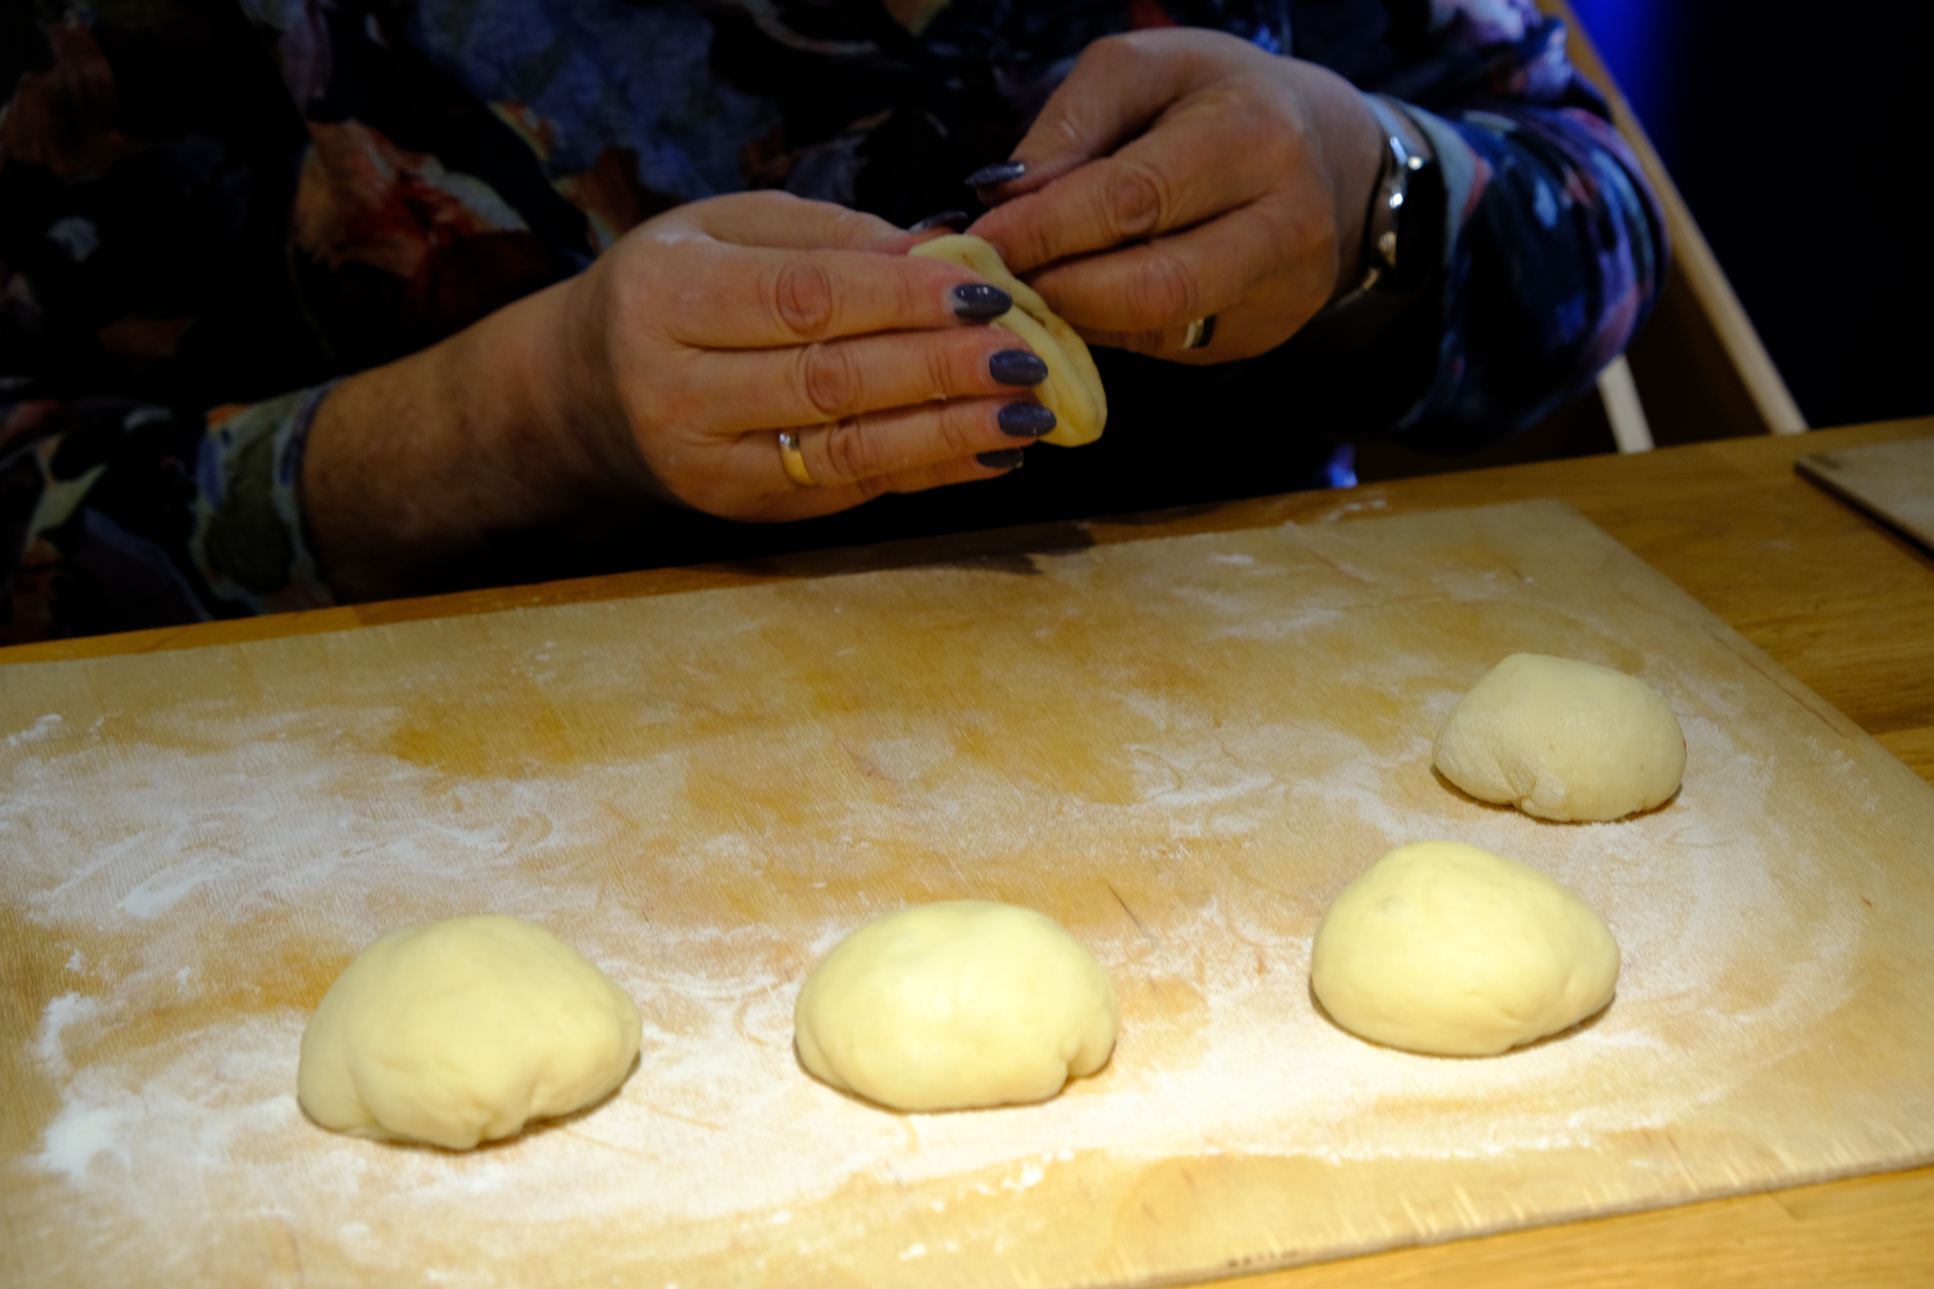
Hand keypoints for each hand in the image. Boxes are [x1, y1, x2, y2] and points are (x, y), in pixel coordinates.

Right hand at [558, 191, 1058, 520]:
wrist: (590, 390)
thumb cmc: (679, 287)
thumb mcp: (730, 229)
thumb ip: (832, 237)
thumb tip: (943, 250)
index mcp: (666, 298)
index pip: (803, 300)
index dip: (901, 298)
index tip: (984, 293)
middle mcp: (676, 391)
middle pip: (830, 380)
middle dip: (939, 369)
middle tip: (1025, 356)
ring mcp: (709, 464)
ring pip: (847, 449)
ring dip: (950, 432)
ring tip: (1027, 412)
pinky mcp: (747, 509)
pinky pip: (854, 489)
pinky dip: (931, 469)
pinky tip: (994, 450)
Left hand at [966, 30, 1385, 363]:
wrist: (1324, 152)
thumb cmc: (1215, 100)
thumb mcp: (1144, 71)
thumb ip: (1071, 124)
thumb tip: (1007, 200)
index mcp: (1255, 135)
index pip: (1133, 198)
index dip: (1047, 228)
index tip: (983, 238)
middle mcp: (1287, 221)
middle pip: (1154, 286)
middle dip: (1059, 288)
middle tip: (999, 278)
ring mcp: (1283, 291)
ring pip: (1159, 329)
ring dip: (1076, 317)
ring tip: (1028, 288)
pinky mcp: (1262, 334)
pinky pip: (1166, 347)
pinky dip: (1106, 329)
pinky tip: (1077, 301)